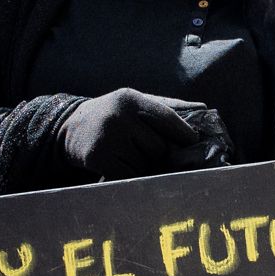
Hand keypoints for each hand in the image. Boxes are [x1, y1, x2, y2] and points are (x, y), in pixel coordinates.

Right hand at [59, 90, 228, 178]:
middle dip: (157, 155)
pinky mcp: (97, 156)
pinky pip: (128, 175)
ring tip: (129, 157)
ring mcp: (107, 136)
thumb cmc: (113, 116)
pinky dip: (129, 176)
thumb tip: (205, 110)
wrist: (69, 127)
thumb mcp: (136, 104)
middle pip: (158, 147)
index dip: (184, 135)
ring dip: (142, 167)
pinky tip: (119, 166)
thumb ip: (168, 108)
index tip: (192, 145)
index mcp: (132, 99)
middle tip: (148, 153)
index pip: (168, 119)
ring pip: (144, 164)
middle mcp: (119, 115)